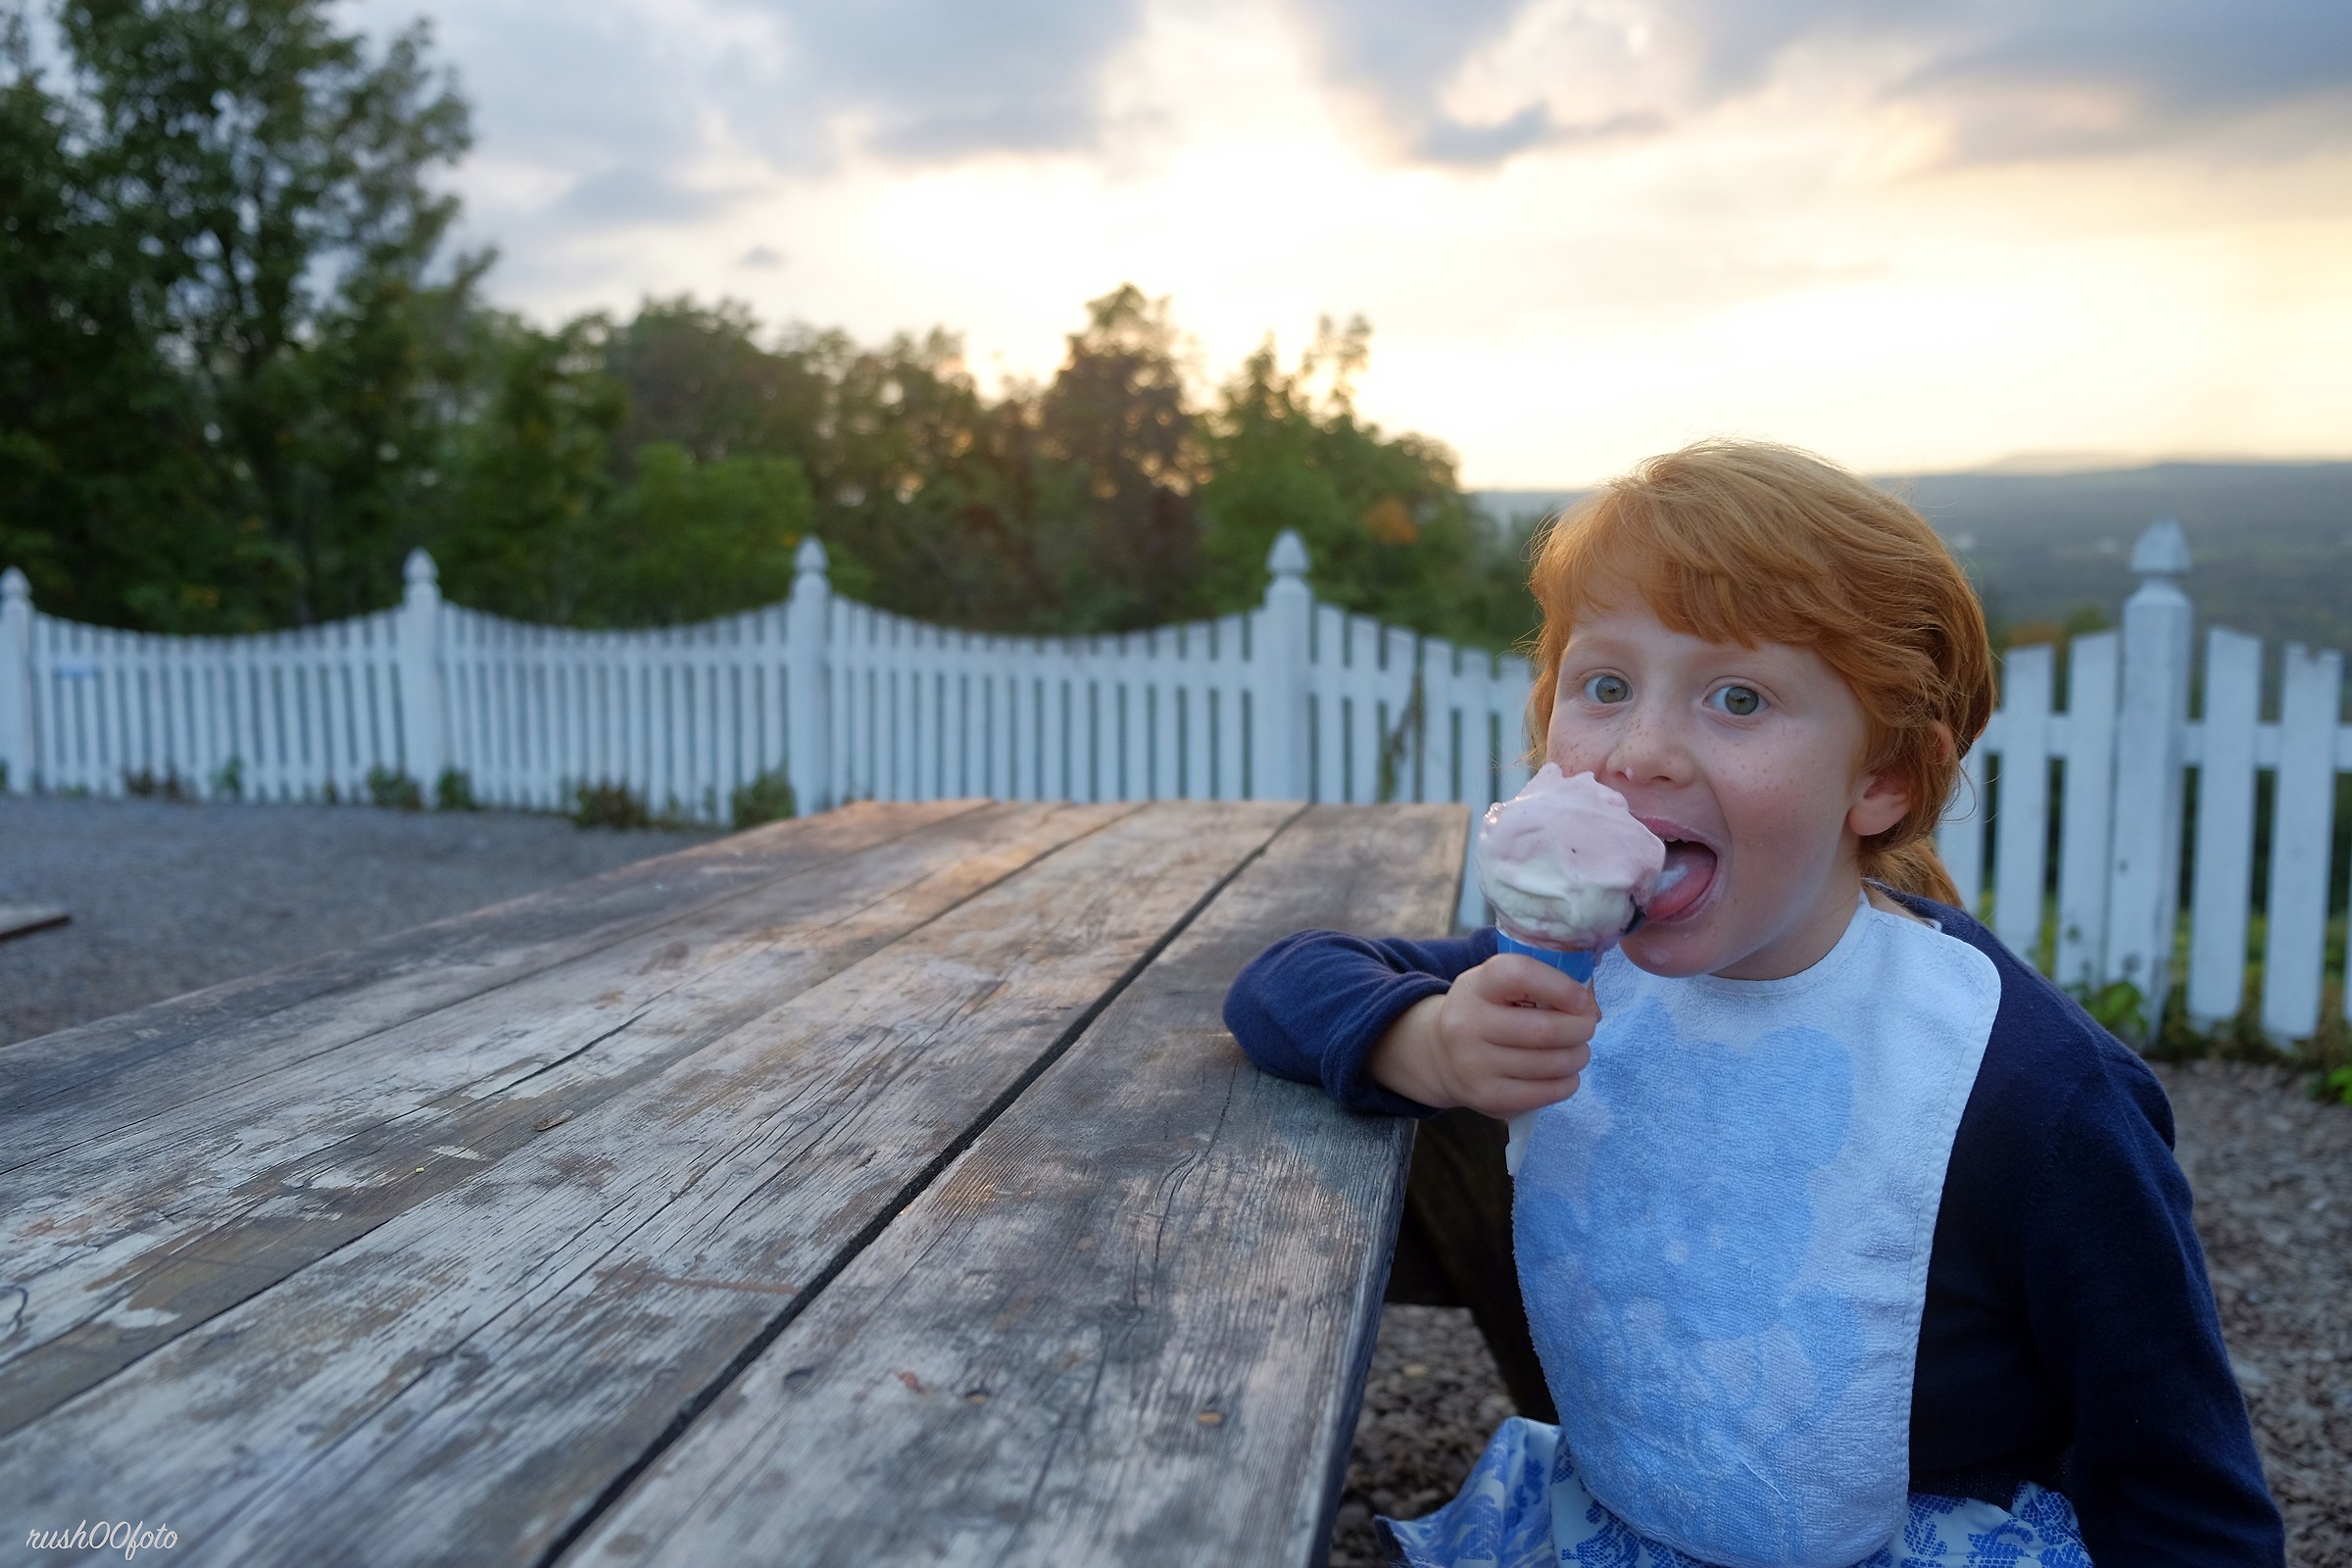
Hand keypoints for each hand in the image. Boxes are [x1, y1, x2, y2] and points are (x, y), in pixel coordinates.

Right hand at [1365, 954, 1597, 1118]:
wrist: (1440, 1054)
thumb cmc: (1486, 1011)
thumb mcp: (1501, 986)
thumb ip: (1544, 984)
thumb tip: (1590, 1009)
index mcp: (1476, 986)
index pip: (1519, 975)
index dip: (1560, 986)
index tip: (1581, 999)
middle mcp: (1468, 1025)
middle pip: (1544, 1030)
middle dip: (1580, 1029)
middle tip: (1586, 1027)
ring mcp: (1475, 1066)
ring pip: (1551, 1064)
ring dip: (1578, 1056)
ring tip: (1578, 1050)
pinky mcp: (1488, 1098)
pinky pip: (1546, 1093)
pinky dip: (1567, 1083)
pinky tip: (1563, 1073)